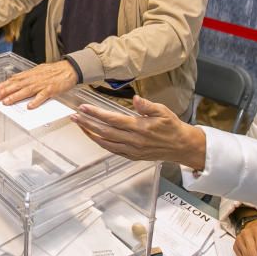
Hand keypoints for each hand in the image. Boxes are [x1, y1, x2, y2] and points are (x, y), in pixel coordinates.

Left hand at [0, 61, 77, 107]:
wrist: (68, 69)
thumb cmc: (53, 71)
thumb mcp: (38, 70)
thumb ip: (28, 76)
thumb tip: (16, 79)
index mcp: (31, 74)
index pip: (14, 79)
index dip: (4, 85)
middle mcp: (34, 79)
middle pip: (17, 85)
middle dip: (5, 91)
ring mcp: (42, 85)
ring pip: (26, 91)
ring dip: (16, 97)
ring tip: (7, 102)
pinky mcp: (51, 90)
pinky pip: (42, 96)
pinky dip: (36, 101)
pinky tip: (29, 106)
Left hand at [72, 95, 206, 167]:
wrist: (181, 147)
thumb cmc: (172, 127)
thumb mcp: (163, 111)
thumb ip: (148, 106)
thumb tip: (136, 99)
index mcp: (140, 128)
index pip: (112, 120)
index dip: (96, 113)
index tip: (84, 107)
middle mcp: (133, 140)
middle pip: (104, 132)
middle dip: (87, 123)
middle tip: (74, 115)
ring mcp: (131, 150)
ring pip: (105, 143)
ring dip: (90, 134)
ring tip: (79, 124)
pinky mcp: (132, 156)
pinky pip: (111, 150)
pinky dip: (100, 143)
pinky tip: (93, 136)